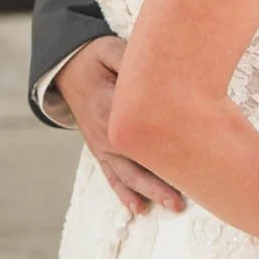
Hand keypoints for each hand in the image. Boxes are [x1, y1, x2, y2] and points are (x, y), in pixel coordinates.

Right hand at [55, 35, 185, 216]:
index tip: (189, 158)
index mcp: (109, 108)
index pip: (140, 133)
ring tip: (173, 207)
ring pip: (127, 174)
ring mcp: (101, 144)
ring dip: (150, 192)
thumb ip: (131, 61)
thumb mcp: (113, 51)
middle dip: (160, 183)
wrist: (69, 69)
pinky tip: (139, 208)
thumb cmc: (98, 58)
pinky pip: (113, 174)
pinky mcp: (101, 149)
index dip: (163, 146)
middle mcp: (104, 132)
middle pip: (135, 163)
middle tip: (183, 200)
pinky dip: (125, 193)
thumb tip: (160, 68)